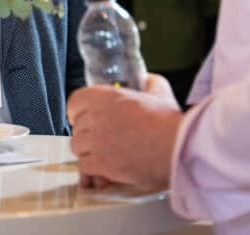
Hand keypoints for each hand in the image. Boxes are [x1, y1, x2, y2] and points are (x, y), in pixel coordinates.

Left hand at [68, 74, 182, 189]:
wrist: (175, 147)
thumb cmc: (168, 122)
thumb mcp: (160, 90)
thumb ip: (148, 82)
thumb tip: (146, 80)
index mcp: (105, 96)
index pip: (74, 102)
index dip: (80, 111)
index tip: (87, 117)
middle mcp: (95, 117)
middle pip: (77, 127)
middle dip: (88, 134)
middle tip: (104, 138)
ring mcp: (95, 141)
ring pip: (78, 147)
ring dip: (90, 152)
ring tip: (107, 154)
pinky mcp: (99, 163)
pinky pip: (85, 166)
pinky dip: (93, 170)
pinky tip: (106, 169)